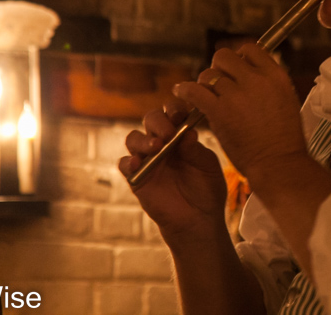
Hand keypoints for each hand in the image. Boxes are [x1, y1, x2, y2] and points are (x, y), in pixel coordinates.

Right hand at [119, 102, 227, 243]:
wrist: (199, 219)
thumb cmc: (206, 189)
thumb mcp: (207, 167)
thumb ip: (196, 150)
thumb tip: (188, 133)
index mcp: (181, 135)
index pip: (172, 113)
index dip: (173, 110)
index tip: (180, 116)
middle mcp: (162, 143)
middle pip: (150, 119)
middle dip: (158, 122)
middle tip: (168, 132)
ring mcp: (147, 159)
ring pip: (134, 138)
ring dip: (143, 139)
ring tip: (156, 147)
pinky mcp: (137, 178)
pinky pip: (124, 164)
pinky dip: (128, 161)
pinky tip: (138, 164)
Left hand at [174, 43, 307, 183]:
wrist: (279, 164)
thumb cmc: (284, 140)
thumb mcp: (286, 101)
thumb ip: (269, 85)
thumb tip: (252, 75)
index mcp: (276, 76)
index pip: (251, 49)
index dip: (239, 57)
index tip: (234, 68)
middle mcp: (257, 80)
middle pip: (226, 56)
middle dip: (218, 67)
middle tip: (217, 82)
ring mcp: (237, 94)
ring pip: (209, 74)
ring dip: (204, 83)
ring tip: (203, 93)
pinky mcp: (219, 110)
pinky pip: (195, 90)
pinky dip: (186, 90)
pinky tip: (182, 92)